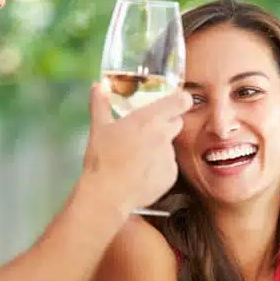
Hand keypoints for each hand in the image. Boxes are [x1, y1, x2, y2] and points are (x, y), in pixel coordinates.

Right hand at [81, 83, 188, 215]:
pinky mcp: (171, 176)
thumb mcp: (98, 128)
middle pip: (176, 123)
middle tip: (147, 131)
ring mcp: (170, 157)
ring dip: (160, 148)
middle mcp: (164, 136)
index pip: (181, 101)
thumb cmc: (102, 158)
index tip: (176, 101)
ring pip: (170, 146)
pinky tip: (141, 173)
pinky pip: (168, 166)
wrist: (108, 195)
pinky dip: (159, 167)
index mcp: (150, 120)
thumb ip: (100, 104)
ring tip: (138, 158)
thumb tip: (99, 86)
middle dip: (166, 124)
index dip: (181, 100)